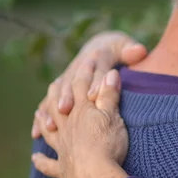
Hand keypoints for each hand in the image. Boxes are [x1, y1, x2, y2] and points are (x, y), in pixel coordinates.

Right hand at [31, 31, 146, 137]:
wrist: (100, 44)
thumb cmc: (117, 48)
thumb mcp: (124, 46)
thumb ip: (131, 51)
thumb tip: (140, 50)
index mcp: (97, 57)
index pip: (97, 70)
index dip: (95, 82)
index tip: (93, 96)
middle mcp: (78, 68)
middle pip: (72, 84)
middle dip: (68, 97)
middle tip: (66, 110)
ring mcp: (68, 78)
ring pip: (57, 95)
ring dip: (52, 109)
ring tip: (51, 125)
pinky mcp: (62, 89)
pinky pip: (48, 103)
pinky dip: (42, 117)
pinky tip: (37, 133)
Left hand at [32, 60, 129, 177]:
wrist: (96, 177)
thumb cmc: (107, 145)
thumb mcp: (113, 116)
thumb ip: (109, 95)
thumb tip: (110, 73)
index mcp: (82, 111)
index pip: (82, 86)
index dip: (86, 71)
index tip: (90, 60)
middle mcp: (67, 126)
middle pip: (58, 104)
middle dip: (59, 92)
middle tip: (57, 83)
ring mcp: (63, 147)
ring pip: (49, 129)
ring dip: (44, 120)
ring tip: (40, 114)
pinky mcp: (63, 167)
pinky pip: (49, 164)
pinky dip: (42, 161)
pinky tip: (36, 158)